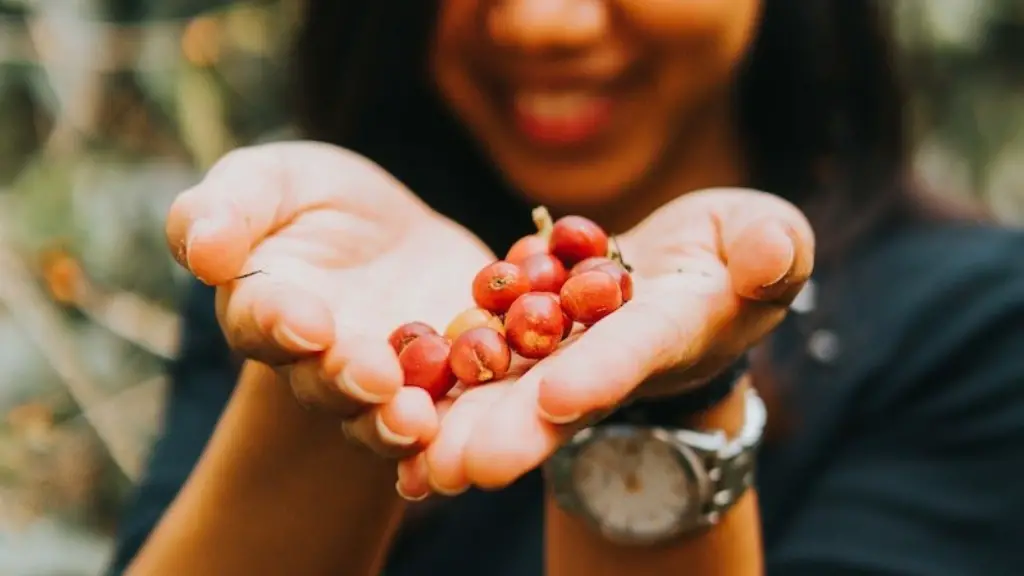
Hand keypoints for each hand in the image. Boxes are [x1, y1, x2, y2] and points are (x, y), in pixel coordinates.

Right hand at [165, 142, 493, 457]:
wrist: (391, 237)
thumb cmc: (313, 201)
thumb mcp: (269, 180)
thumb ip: (225, 208)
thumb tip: (200, 248)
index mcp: (268, 310)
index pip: (264, 320)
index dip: (280, 323)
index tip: (305, 321)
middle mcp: (321, 362)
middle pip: (327, 382)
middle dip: (348, 381)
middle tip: (372, 378)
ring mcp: (387, 383)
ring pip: (386, 415)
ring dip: (399, 423)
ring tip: (419, 421)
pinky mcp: (446, 387)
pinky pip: (454, 413)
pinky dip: (464, 428)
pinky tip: (483, 432)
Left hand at [414, 188, 813, 492]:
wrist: (683, 272)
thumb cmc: (736, 251)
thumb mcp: (766, 238)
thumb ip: (774, 249)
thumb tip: (773, 258)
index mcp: (672, 330)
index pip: (637, 352)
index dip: (604, 374)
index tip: (561, 397)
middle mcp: (608, 357)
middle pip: (557, 398)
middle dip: (512, 433)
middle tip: (457, 468)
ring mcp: (562, 353)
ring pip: (506, 392)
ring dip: (460, 427)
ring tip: (409, 462)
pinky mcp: (523, 338)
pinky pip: (478, 361)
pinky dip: (438, 389)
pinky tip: (385, 415)